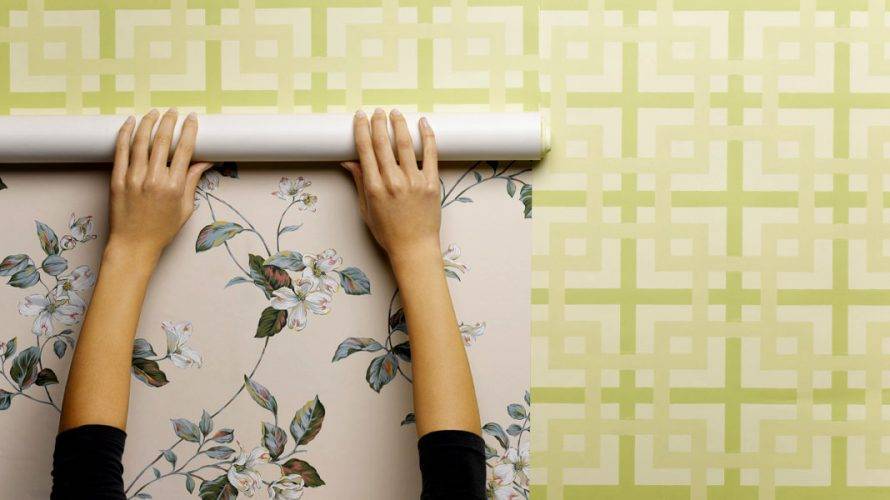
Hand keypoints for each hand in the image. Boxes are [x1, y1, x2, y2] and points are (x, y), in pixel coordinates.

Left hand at [108, 108, 212, 258]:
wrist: (134, 245)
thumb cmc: (162, 230)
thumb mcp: (185, 208)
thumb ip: (192, 182)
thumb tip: (205, 161)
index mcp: (174, 187)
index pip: (184, 150)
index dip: (189, 130)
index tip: (192, 118)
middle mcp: (154, 179)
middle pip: (162, 141)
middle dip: (169, 121)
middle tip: (173, 111)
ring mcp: (133, 178)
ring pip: (141, 141)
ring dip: (148, 123)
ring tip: (154, 112)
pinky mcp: (117, 180)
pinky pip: (121, 151)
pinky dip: (126, 134)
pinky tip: (130, 123)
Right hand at [342, 108, 439, 260]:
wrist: (414, 248)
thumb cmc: (388, 232)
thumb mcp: (366, 209)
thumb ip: (359, 182)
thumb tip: (349, 161)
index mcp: (374, 188)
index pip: (365, 150)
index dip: (362, 130)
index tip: (360, 117)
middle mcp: (393, 182)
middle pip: (383, 143)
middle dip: (378, 123)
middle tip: (376, 111)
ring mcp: (414, 181)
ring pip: (406, 144)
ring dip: (399, 125)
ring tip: (395, 113)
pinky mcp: (432, 184)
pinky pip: (431, 154)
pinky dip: (427, 136)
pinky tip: (422, 123)